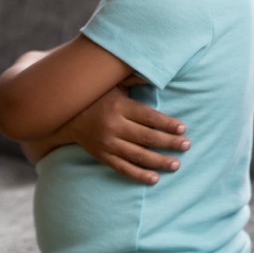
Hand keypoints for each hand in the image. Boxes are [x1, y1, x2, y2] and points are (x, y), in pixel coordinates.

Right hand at [57, 79, 189, 183]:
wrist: (66, 116)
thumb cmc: (98, 96)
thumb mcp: (115, 83)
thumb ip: (136, 78)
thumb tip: (158, 73)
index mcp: (119, 107)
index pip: (148, 117)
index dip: (167, 124)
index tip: (183, 128)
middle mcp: (113, 126)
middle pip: (146, 137)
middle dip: (169, 143)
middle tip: (187, 146)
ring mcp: (107, 144)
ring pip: (137, 155)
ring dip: (158, 161)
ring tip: (176, 164)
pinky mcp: (102, 156)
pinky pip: (122, 168)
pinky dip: (138, 174)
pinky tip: (154, 178)